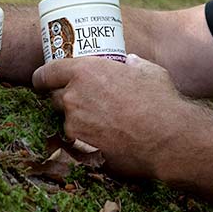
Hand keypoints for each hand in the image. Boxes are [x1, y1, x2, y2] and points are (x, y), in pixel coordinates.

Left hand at [32, 53, 196, 178]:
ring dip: (81, 122)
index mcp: (85, 72)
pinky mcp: (82, 150)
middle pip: (56, 98)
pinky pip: (80, 143)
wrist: (169, 139)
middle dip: (66, 100)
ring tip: (106, 125)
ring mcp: (75, 126)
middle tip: (86, 103)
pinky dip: (90, 142)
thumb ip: (133, 64)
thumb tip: (129, 62)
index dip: (43, 77)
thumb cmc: (160, 100)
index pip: (47, 73)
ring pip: (69, 122)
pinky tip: (110, 141)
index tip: (44, 81)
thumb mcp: (148, 71)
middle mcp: (73, 97)